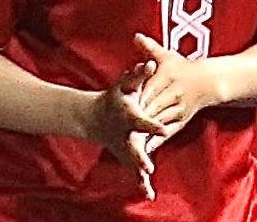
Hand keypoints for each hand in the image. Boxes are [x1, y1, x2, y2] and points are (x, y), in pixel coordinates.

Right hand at [81, 61, 164, 199]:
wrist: (94, 117)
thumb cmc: (116, 98)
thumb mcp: (125, 85)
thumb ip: (139, 75)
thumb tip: (151, 62)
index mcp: (126, 115)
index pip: (139, 120)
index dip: (151, 125)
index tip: (162, 131)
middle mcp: (124, 133)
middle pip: (132, 147)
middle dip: (140, 157)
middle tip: (149, 167)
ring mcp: (123, 146)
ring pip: (132, 161)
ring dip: (139, 172)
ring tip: (147, 183)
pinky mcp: (124, 155)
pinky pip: (132, 170)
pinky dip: (140, 182)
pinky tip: (148, 194)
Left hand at [132, 33, 221, 151]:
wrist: (208, 82)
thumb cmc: (183, 67)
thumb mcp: (167, 56)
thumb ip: (149, 48)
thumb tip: (136, 36)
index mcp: (168, 77)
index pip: (149, 88)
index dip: (136, 97)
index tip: (122, 104)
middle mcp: (174, 93)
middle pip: (153, 107)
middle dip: (138, 117)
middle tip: (120, 126)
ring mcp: (179, 108)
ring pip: (160, 121)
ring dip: (146, 131)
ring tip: (129, 140)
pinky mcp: (182, 120)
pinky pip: (168, 131)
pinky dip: (156, 140)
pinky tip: (145, 148)